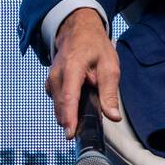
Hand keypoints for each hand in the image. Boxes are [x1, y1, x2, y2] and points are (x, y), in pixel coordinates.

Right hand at [45, 7, 121, 138]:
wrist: (78, 31)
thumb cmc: (95, 47)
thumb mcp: (110, 66)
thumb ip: (109, 93)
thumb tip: (113, 116)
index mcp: (73, 67)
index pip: (69, 96)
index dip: (69, 116)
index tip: (70, 133)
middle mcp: (57, 74)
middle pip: (61, 105)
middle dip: (71, 121)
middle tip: (85, 131)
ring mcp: (51, 79)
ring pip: (58, 105)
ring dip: (69, 114)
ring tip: (84, 118)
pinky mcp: (51, 84)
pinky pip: (57, 101)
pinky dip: (66, 107)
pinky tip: (77, 107)